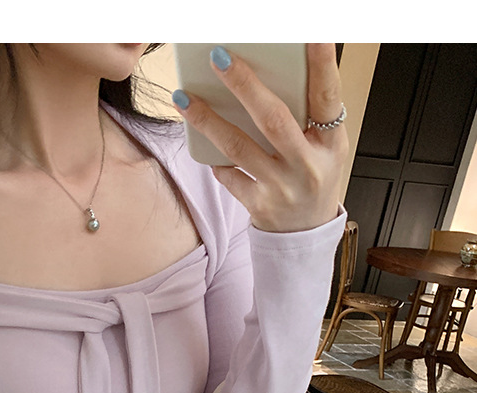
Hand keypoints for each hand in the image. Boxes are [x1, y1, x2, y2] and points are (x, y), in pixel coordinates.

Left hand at [172, 43, 347, 232]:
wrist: (305, 234)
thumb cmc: (313, 178)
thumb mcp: (325, 147)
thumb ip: (307, 114)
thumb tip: (271, 71)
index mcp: (331, 143)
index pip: (328, 97)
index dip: (322, 65)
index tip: (313, 34)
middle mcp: (307, 166)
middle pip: (273, 119)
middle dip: (244, 85)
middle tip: (219, 56)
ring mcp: (281, 188)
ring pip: (239, 147)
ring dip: (208, 120)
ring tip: (184, 97)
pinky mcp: (258, 205)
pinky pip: (228, 176)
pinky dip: (214, 157)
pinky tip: (200, 140)